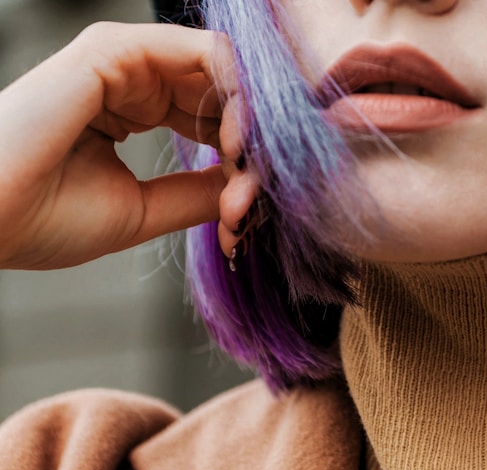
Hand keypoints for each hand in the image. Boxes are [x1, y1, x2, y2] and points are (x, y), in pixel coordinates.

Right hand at [0, 22, 241, 268]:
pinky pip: (204, 52)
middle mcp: (133, 79)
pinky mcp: (114, 49)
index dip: (246, 157)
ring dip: (251, 118)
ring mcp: (125, 60)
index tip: (248, 207)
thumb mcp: (146, 208)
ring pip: (223, 70)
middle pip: (226, 91)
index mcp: (135, 110)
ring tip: (243, 166)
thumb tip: (249, 185)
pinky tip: (234, 138)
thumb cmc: (46, 220)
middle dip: (256, 139)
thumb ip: (199, 190)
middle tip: (257, 189)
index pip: (215, 114)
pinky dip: (235, 92)